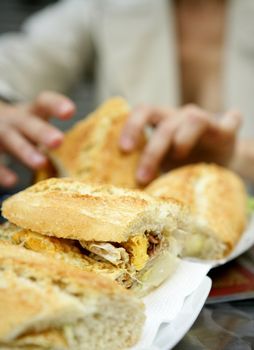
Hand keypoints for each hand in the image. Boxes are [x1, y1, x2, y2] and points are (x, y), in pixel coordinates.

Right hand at [0, 91, 74, 186]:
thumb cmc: (27, 129)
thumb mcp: (38, 123)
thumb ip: (56, 135)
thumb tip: (96, 154)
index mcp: (32, 112)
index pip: (43, 102)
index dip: (56, 105)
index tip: (70, 111)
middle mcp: (16, 120)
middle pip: (29, 123)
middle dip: (42, 131)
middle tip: (58, 141)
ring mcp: (2, 134)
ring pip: (13, 141)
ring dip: (26, 152)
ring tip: (41, 163)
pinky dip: (2, 171)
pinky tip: (12, 182)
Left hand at [119, 104, 241, 184]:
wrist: (216, 163)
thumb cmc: (183, 165)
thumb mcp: (162, 166)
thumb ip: (146, 168)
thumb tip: (120, 191)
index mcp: (162, 122)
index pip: (143, 111)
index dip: (132, 126)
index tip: (124, 150)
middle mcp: (181, 117)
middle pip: (165, 124)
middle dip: (152, 152)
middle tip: (142, 178)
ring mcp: (206, 121)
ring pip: (193, 118)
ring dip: (181, 141)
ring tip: (178, 159)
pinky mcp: (227, 130)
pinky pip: (232, 120)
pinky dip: (230, 122)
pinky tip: (226, 131)